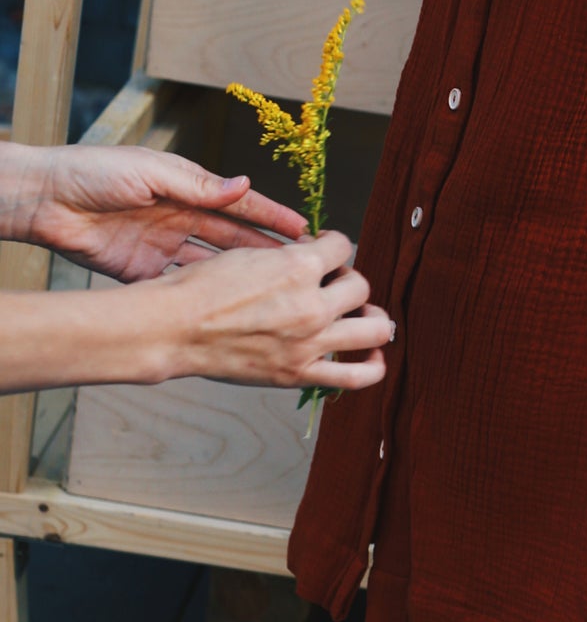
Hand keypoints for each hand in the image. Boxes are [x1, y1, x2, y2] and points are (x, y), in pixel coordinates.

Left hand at [17, 144, 307, 279]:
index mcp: (185, 187)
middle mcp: (179, 216)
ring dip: (241, 277)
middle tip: (303, 267)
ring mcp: (162, 246)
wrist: (44, 199)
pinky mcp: (141, 271)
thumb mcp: (150, 173)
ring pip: (212, 265)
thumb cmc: (93, 173)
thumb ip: (197, 185)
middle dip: (267, 251)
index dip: (271, 216)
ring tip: (275, 292)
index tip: (305, 230)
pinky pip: (180, 285)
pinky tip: (229, 308)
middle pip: (233, 237)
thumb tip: (243, 186)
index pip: (238, 204)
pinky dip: (203, 295)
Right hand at [153, 229, 390, 389]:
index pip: (343, 246)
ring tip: (364, 314)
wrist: (174, 328)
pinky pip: (356, 376)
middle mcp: (312, 304)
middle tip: (333, 283)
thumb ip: (288, 256)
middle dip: (349, 278)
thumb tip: (314, 253)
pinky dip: (374, 367)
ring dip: (374, 316)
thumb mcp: (248, 254)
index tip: (324, 251)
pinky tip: (376, 356)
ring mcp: (310, 342)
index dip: (334, 245)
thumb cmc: (202, 288)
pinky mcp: (300, 373)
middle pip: (361, 285)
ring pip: (374, 327)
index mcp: (299, 267)